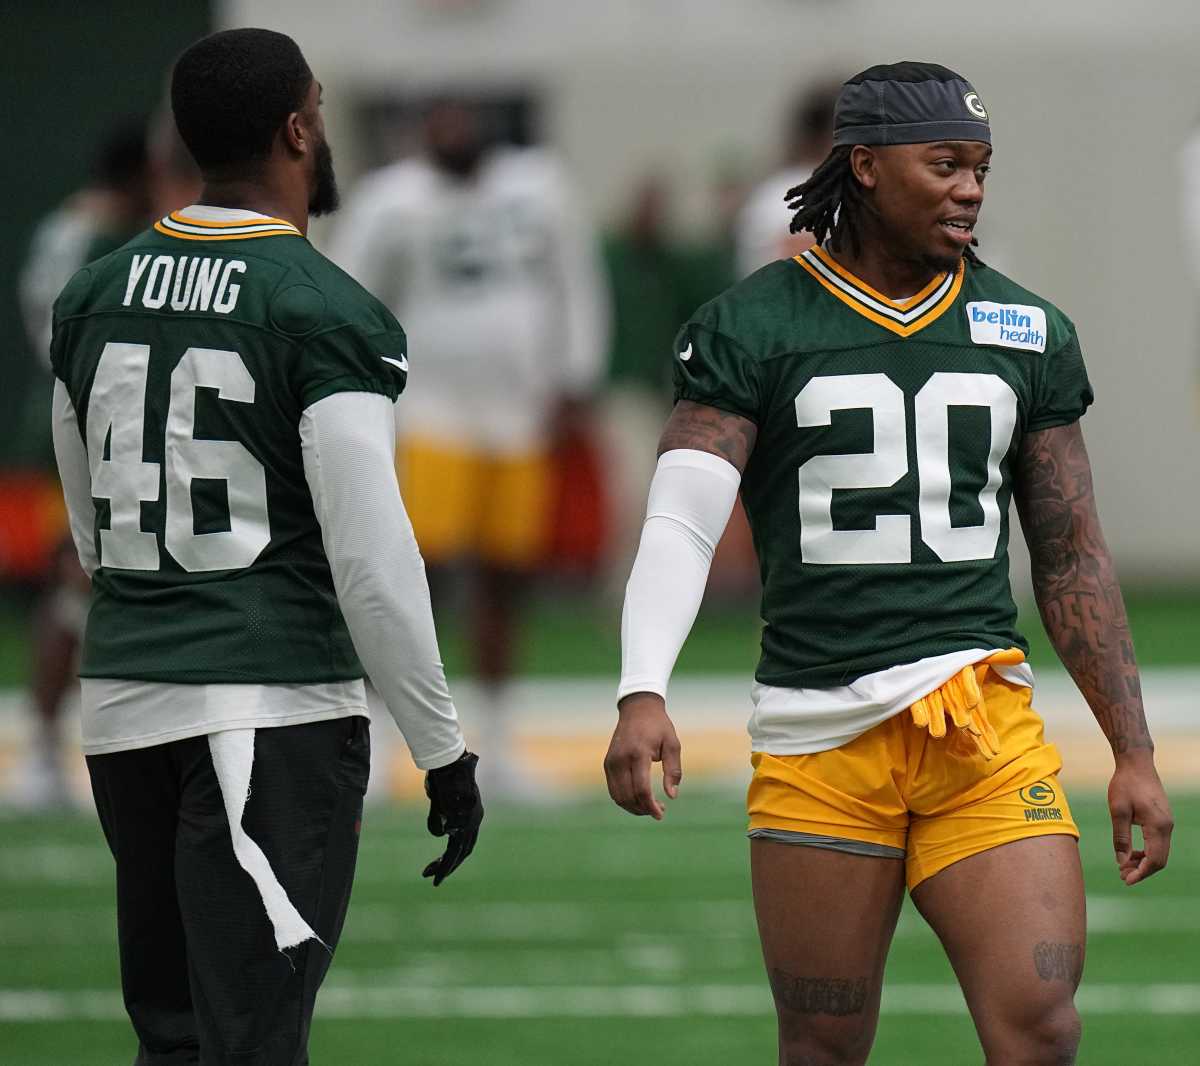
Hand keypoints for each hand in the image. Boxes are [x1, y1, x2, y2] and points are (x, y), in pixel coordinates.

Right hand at [423, 751, 482, 885]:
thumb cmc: (442, 776)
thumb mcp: (440, 798)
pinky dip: (444, 864)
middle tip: (437, 878)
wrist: (448, 763)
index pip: (467, 839)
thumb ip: (441, 815)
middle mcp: (475, 819)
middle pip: (465, 849)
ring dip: (446, 868)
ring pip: (460, 853)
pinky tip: (434, 872)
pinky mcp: (461, 823)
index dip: (455, 852)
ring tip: (435, 880)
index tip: (441, 862)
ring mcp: (470, 821)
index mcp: (473, 812)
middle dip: (450, 865)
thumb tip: (441, 833)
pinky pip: (452, 850)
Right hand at [603, 693, 681, 819]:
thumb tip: (672, 796)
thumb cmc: (658, 726)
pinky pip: (613, 789)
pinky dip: (625, 799)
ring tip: (650, 807)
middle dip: (643, 809)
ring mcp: (611, 762)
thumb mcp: (673, 744)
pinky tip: (639, 799)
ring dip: (633, 807)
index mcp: (638, 753)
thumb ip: (673, 770)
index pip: (641, 788)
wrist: (637, 709)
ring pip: (618, 796)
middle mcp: (621, 759)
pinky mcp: (607, 763)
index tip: (661, 814)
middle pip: (628, 796)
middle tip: (659, 810)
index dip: (651, 806)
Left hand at [1108, 749, 1172, 885]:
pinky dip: (1146, 851)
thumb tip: (1121, 862)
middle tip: (1122, 875)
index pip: (1154, 860)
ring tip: (1124, 865)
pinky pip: (1158, 842)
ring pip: (1159, 852)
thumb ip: (1121, 838)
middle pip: (1159, 859)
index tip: (1126, 880)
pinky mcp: (1162, 819)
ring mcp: (1167, 823)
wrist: (1136, 764)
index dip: (1141, 873)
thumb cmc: (1125, 784)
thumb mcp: (1118, 811)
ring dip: (1143, 861)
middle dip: (1142, 870)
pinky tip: (1131, 852)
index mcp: (1158, 826)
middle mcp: (1167, 827)